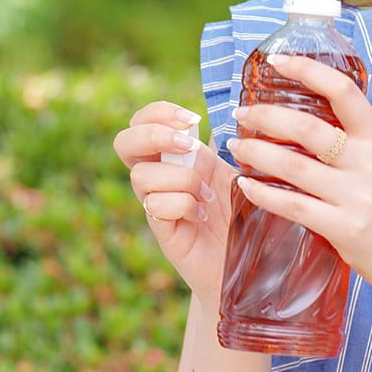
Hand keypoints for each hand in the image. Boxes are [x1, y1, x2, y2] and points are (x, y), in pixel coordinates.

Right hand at [113, 102, 236, 305]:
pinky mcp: (162, 231)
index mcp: (175, 155)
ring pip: (141, 176)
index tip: (191, 119)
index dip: (158, 112)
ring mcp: (156, 205)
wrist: (247, 261)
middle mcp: (159, 177)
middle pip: (123, 143)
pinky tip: (203, 214)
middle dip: (153, 135)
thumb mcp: (238, 167)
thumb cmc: (243, 212)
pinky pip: (156, 206)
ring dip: (180, 178)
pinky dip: (183, 204)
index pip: (143, 121)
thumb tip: (231, 110)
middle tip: (188, 144)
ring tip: (207, 195)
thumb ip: (228, 141)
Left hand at [227, 54, 371, 301]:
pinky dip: (263, 194)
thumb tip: (308, 123)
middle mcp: (369, 165)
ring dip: (257, 153)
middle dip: (266, 117)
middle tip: (241, 114)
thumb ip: (354, 145)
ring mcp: (356, 197)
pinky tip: (246, 185)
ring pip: (294, 167)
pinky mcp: (344, 228)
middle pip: (308, 130)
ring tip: (236, 147)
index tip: (277, 61)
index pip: (344, 92)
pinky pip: (293, 206)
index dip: (309, 70)